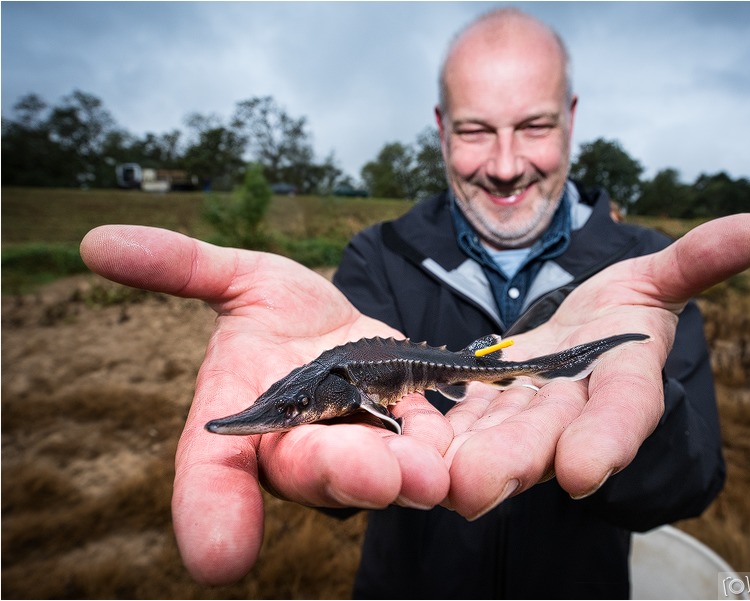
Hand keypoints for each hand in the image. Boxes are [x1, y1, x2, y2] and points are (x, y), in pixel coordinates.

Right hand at [80, 226, 453, 584]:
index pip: (215, 472)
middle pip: (312, 471)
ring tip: (429, 474)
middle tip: (372, 476)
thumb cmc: (280, 314)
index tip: (219, 558)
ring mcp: (361, 446)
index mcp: (245, 420)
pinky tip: (463, 462)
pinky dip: (445, 456)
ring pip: (378, 471)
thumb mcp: (239, 280)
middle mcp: (299, 447)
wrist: (344, 328)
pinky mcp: (414, 434)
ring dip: (401, 477)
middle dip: (340, 474)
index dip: (212, 514)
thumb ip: (182, 266)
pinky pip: (430, 450)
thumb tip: (98, 241)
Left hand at [436, 214, 749, 517]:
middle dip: (514, 460)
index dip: (607, 440)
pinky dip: (438, 428)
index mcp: (624, 383)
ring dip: (466, 456)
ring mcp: (526, 410)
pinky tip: (407, 439)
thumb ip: (697, 261)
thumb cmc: (625, 308)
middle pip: (547, 437)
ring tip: (431, 474)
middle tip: (476, 486)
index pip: (623, 413)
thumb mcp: (658, 279)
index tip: (583, 471)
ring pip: (496, 435)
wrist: (582, 331)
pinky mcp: (487, 402)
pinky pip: (462, 416)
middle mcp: (574, 409)